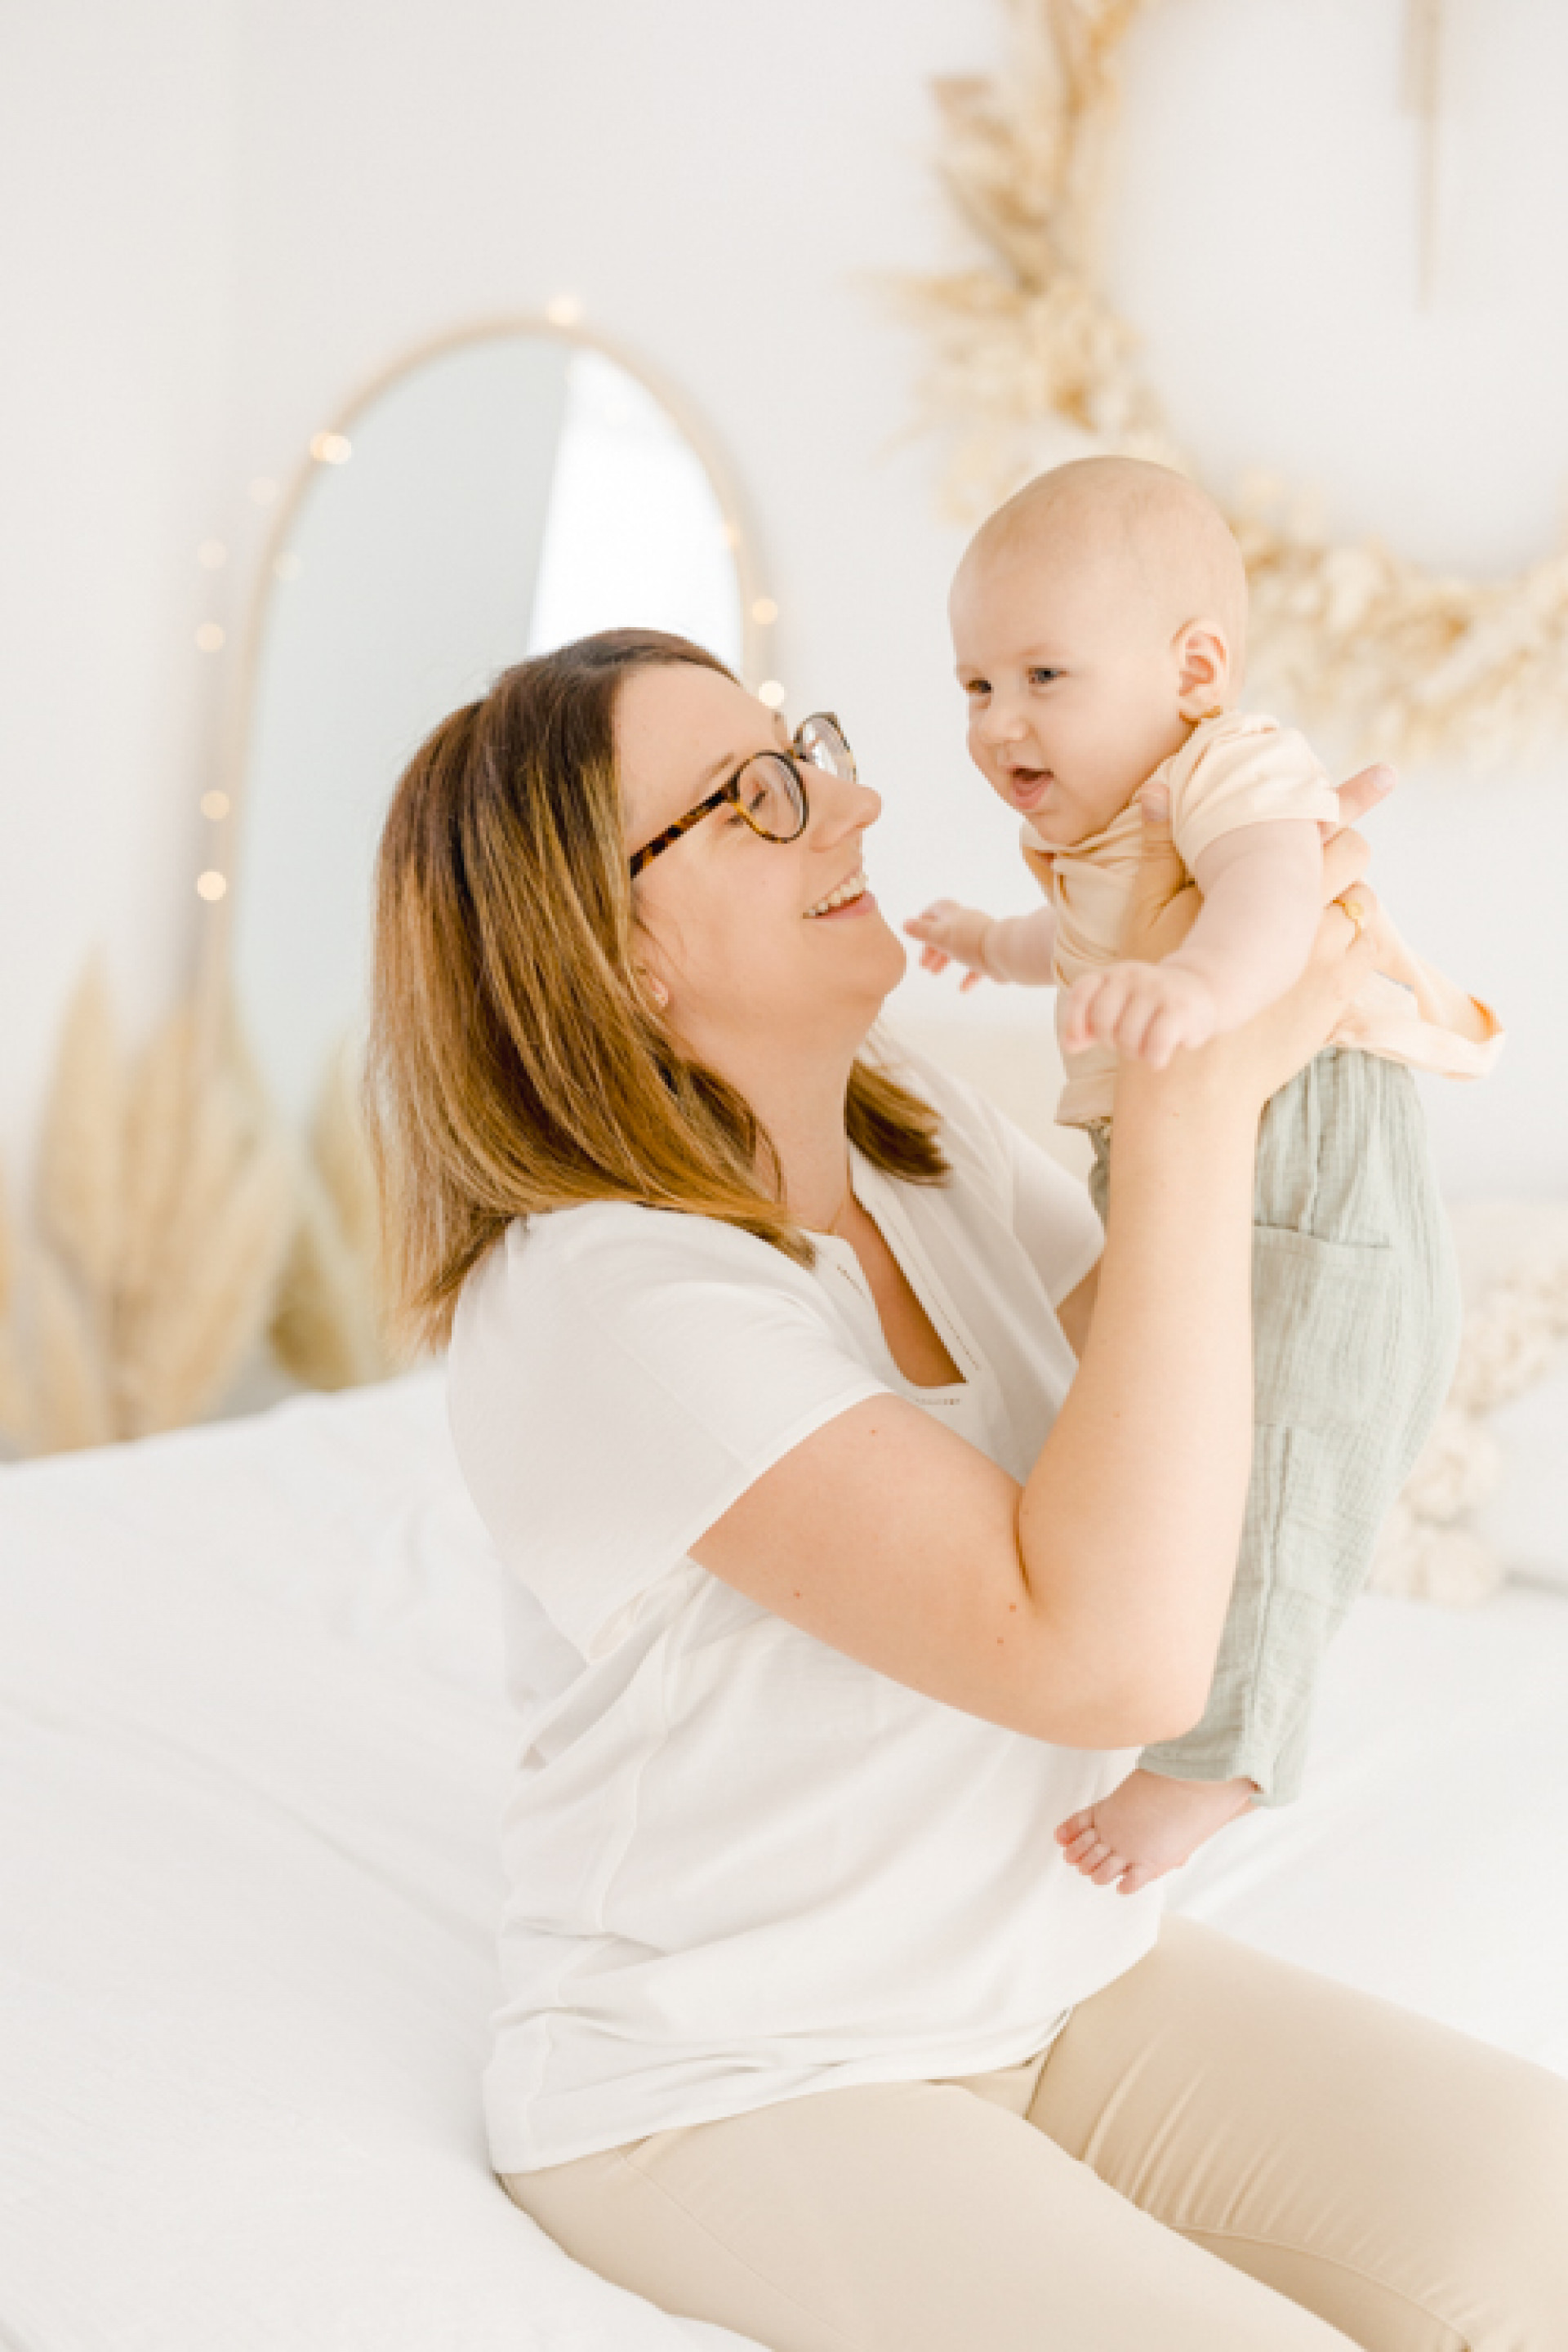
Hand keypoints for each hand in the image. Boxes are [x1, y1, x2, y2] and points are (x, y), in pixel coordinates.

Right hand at [902, 899, 993, 992]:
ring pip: (959, 948)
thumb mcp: (940, 936)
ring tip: (934, 974)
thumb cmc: (969, 942)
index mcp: (954, 915)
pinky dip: (968, 976)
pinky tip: (963, 989)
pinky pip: (977, 965)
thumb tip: (904, 923)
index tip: (915, 931)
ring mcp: (981, 939)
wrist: (1004, 953)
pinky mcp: (992, 955)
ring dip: (945, 960)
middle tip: (923, 964)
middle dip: (932, 947)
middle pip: (945, 932)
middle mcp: (968, 924)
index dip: (924, 918)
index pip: (936, 909)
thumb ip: (922, 931)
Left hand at [1061, 961, 1218, 1067]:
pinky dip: (1154, 1059)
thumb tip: (1069, 1045)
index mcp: (1113, 974)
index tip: (1081, 1041)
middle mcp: (1133, 976)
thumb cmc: (1150, 1007)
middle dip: (1113, 1042)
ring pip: (1129, 1038)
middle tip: (1129, 1042)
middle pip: (1103, 1023)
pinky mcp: (1179, 1008)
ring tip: (1148, 1046)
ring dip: (1136, 1053)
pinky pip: (1155, 1045)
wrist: (1202, 991)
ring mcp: (1157, 989)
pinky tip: (1159, 1057)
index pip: (1082, 992)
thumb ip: (1087, 1026)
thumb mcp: (1117, 1009)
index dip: (1074, 1021)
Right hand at [1119, 761, 1394, 967]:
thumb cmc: (1162, 990)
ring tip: (1311, 913)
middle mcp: (1305, 909)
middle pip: (1352, 853)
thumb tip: (1156, 791)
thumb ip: (1161, 850)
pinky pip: (1369, 948)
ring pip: (1363, 900)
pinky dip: (1352, 941)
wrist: (1193, 1076)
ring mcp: (1329, 952)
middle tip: (1322, 853)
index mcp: (1261, 880)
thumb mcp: (1147, 914)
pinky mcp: (1341, 990)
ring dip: (1343, 898)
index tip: (1387, 774)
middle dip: (1340, 846)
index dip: (1354, 794)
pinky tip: (1322, 952)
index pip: (1319, 822)